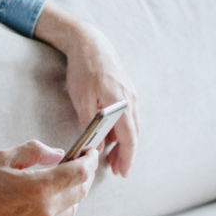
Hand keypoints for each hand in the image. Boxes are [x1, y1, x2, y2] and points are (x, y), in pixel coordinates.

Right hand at [0, 140, 100, 215]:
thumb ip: (35, 151)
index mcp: (39, 188)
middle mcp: (45, 211)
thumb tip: (58, 153)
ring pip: (72, 209)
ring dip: (73, 194)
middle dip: (84, 175)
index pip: (79, 173)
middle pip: (80, 192)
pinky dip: (57, 209)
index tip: (90, 152)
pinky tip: (44, 200)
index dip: (89, 161)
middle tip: (81, 163)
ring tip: (63, 182)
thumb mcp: (4, 158)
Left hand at [34, 2, 141, 178]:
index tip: (123, 173)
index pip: (129, 138)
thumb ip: (91, 125)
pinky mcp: (128, 91)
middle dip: (126, 155)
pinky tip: (112, 137)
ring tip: (113, 158)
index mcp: (121, 102)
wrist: (90, 42)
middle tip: (116, 171)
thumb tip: (97, 148)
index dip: (127, 158)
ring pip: (132, 126)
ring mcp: (132, 94)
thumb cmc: (83, 70)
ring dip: (125, 143)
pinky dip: (123, 130)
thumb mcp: (81, 100)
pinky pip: (129, 116)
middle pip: (134, 134)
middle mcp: (131, 99)